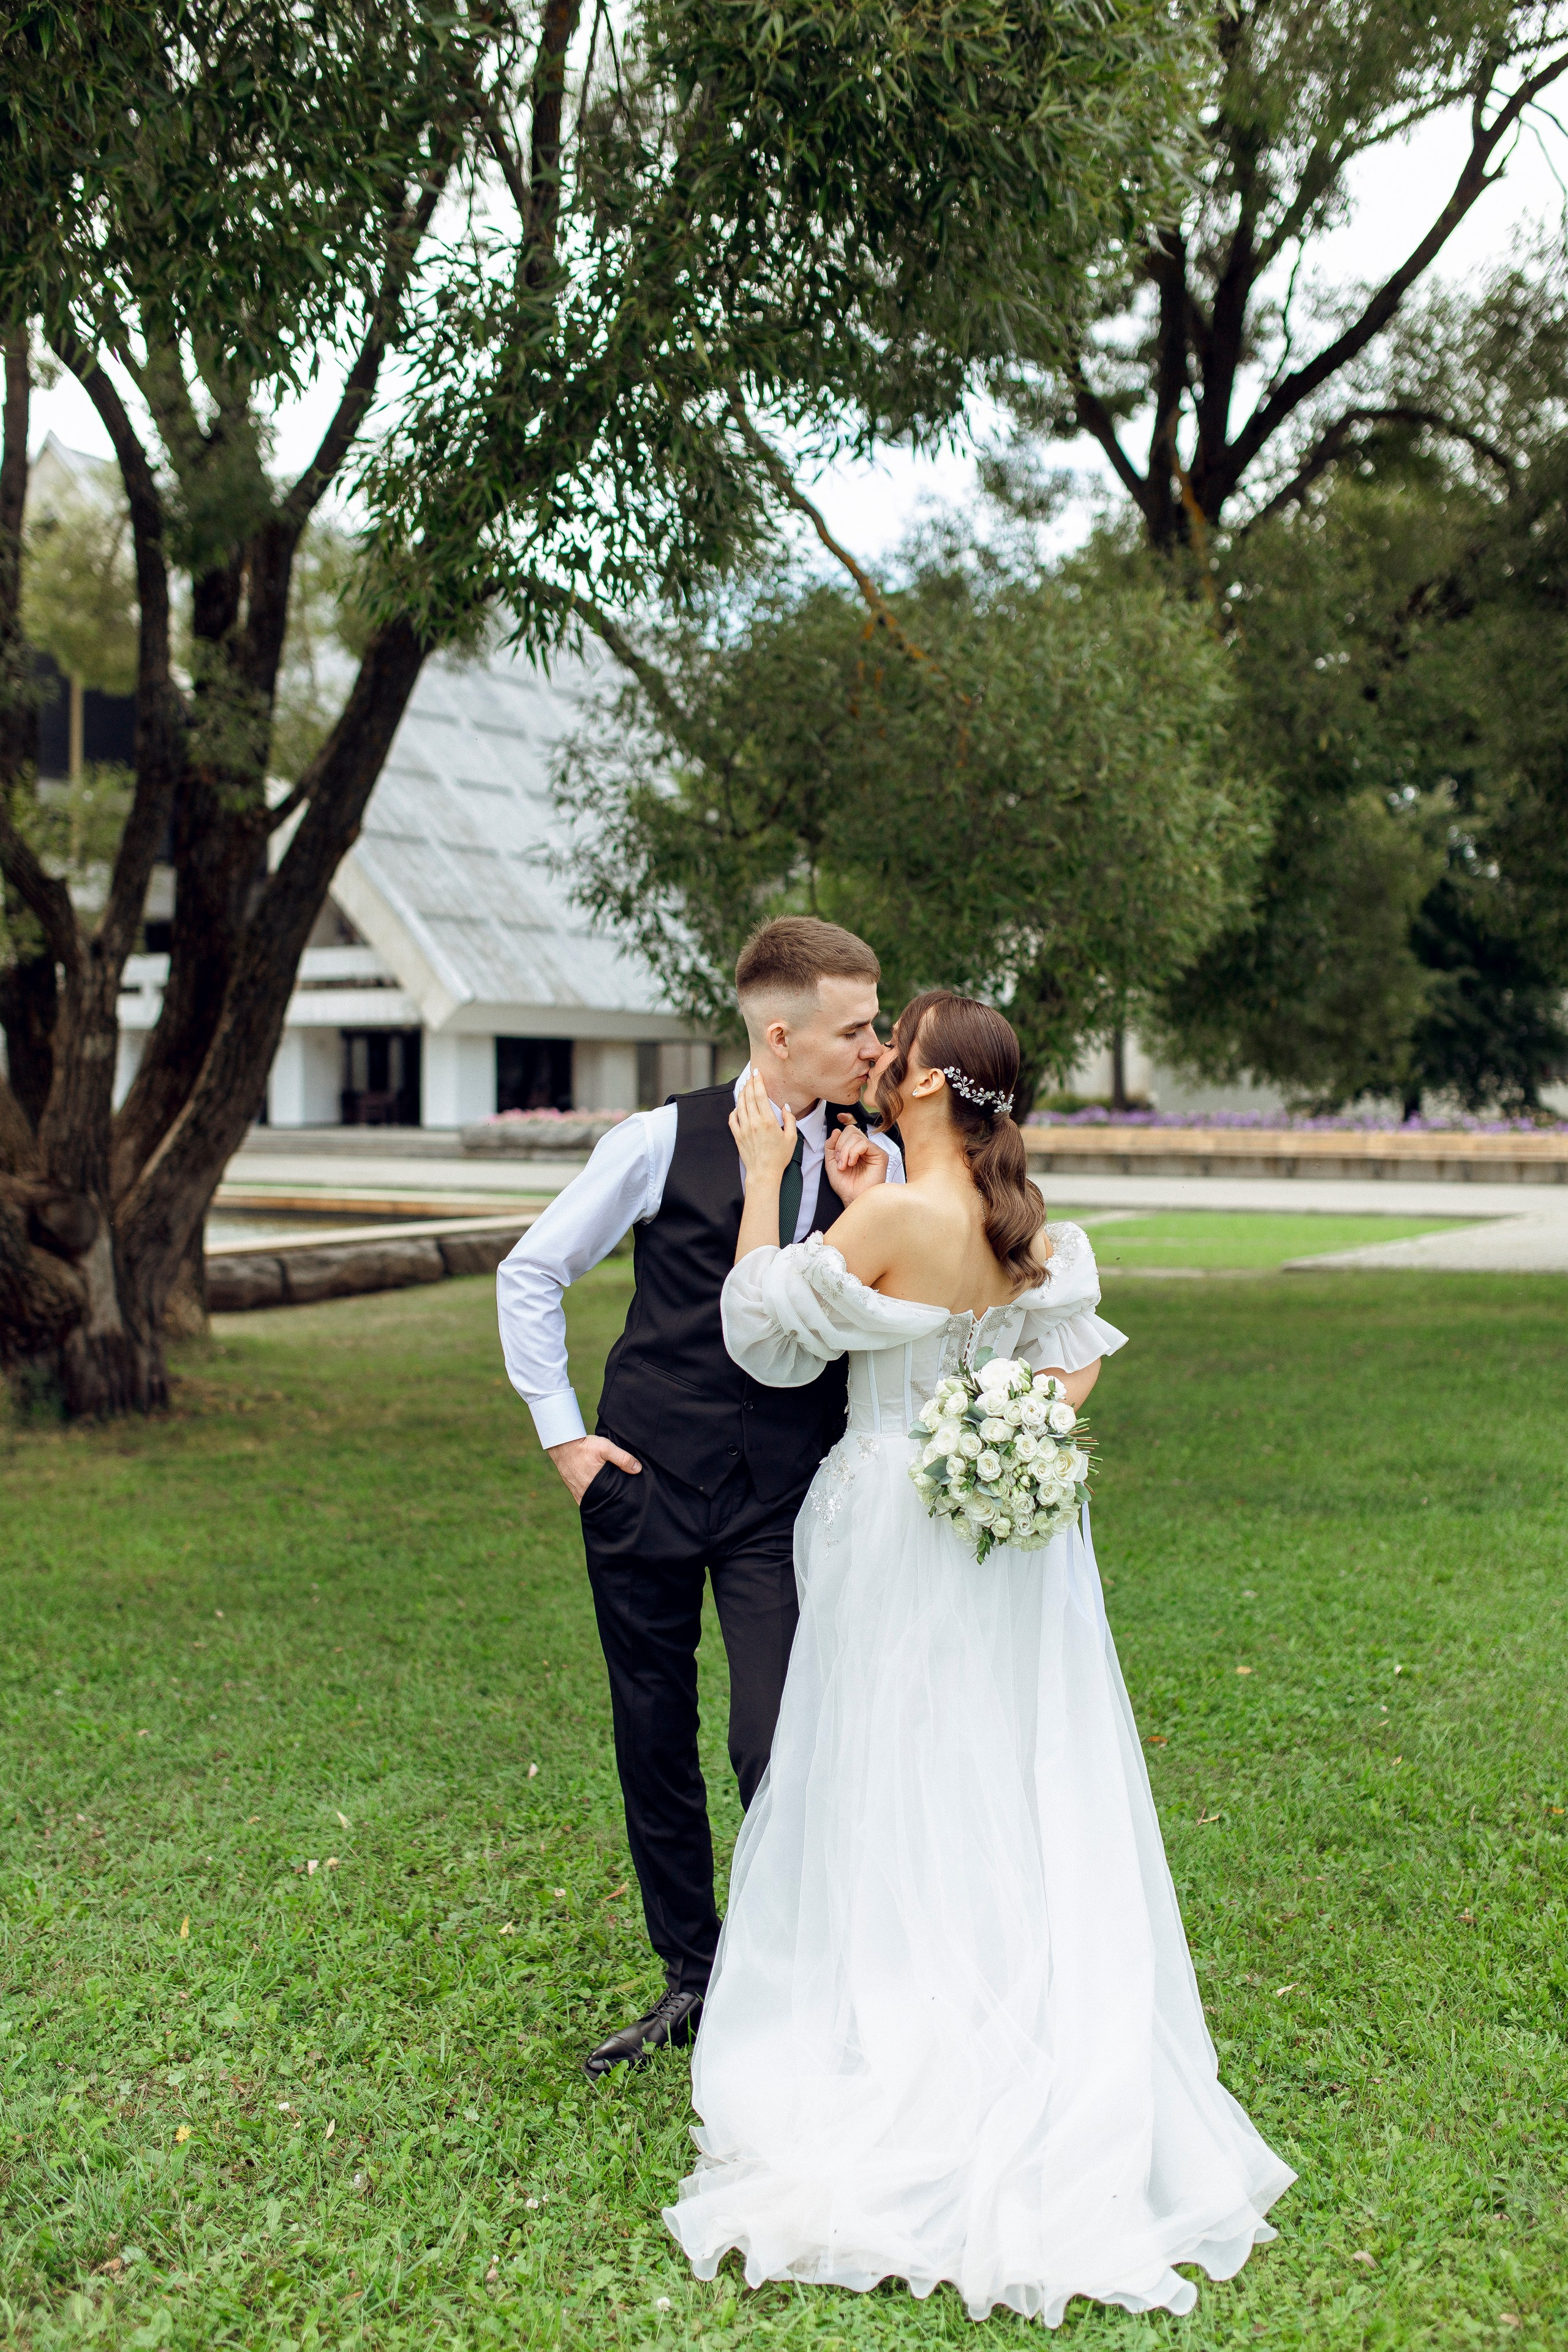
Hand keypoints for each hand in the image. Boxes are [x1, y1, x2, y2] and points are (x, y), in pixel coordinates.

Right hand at [548, 1433, 641, 1502]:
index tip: (628, 1499)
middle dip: (612, 1501)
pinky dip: (593, 1497)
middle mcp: (585, 1494)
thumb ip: (622, 1458)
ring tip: (613, 1494)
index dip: (620, 1501)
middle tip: (623, 1497)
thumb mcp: (606, 1448)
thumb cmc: (584, 1446)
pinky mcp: (573, 1490)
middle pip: (603, 1502)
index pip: (611, 1501)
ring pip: (594, 1501)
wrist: (562, 1443)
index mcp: (595, 1488)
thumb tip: (638, 1469)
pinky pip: (586, 1498)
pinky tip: (600, 1492)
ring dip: (602, 1498)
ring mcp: (578, 1493)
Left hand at [727, 1068, 796, 1182]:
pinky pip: (732, 1119)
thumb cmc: (779, 1157)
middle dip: (749, 1083)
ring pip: (740, 1105)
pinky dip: (734, 1110)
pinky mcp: (737, 1136)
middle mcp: (753, 1122)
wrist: (764, 1173)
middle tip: (751, 1075)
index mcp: (768, 1121)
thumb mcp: (791, 1138)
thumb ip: (790, 1120)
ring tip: (745, 1085)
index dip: (758, 1081)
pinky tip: (738, 1106)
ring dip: (742, 1093)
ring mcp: (743, 1129)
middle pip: (748, 1097)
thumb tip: (785, 1107)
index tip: (757, 1072)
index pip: (760, 1095)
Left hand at [825, 1115, 889, 1203]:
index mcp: (854, 1148)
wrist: (852, 1198)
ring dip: (845, 1151)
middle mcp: (864, 1148)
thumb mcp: (831, 1163)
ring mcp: (873, 1150)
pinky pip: (864, 1143)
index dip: (845, 1120)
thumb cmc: (845, 1185)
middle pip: (851, 1130)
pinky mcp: (880, 1155)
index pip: (850, 1129)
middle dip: (840, 1145)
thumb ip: (831, 1146)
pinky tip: (852, 1163)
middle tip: (839, 1161)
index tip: (840, 1117)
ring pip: (856, 1136)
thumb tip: (836, 1131)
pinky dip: (853, 1153)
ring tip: (844, 1165)